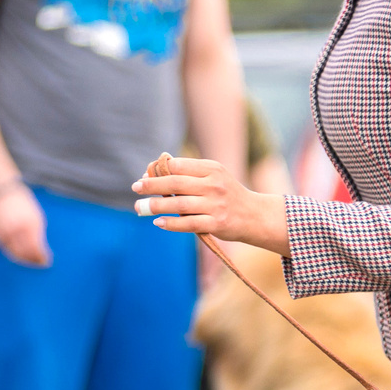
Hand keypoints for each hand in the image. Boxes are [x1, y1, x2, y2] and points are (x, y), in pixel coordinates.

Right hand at [0, 180, 51, 267]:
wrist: (1, 192)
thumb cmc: (23, 205)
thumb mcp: (35, 217)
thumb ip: (37, 235)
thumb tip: (41, 252)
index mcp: (28, 224)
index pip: (35, 247)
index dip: (41, 257)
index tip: (47, 262)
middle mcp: (14, 229)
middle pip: (24, 253)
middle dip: (32, 260)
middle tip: (39, 264)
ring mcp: (3, 232)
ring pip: (13, 253)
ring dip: (23, 259)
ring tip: (31, 260)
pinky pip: (5, 248)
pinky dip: (13, 253)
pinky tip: (20, 254)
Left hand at [131, 154, 288, 253]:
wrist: (255, 216)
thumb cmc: (227, 195)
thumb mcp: (213, 177)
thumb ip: (188, 174)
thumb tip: (151, 173)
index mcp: (212, 169)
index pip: (179, 165)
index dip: (159, 170)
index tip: (144, 177)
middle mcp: (214, 185)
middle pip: (175, 183)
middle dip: (151, 186)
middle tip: (135, 188)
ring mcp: (216, 205)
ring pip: (178, 204)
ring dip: (155, 206)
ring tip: (139, 208)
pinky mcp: (217, 223)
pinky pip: (188, 223)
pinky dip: (171, 223)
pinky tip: (158, 223)